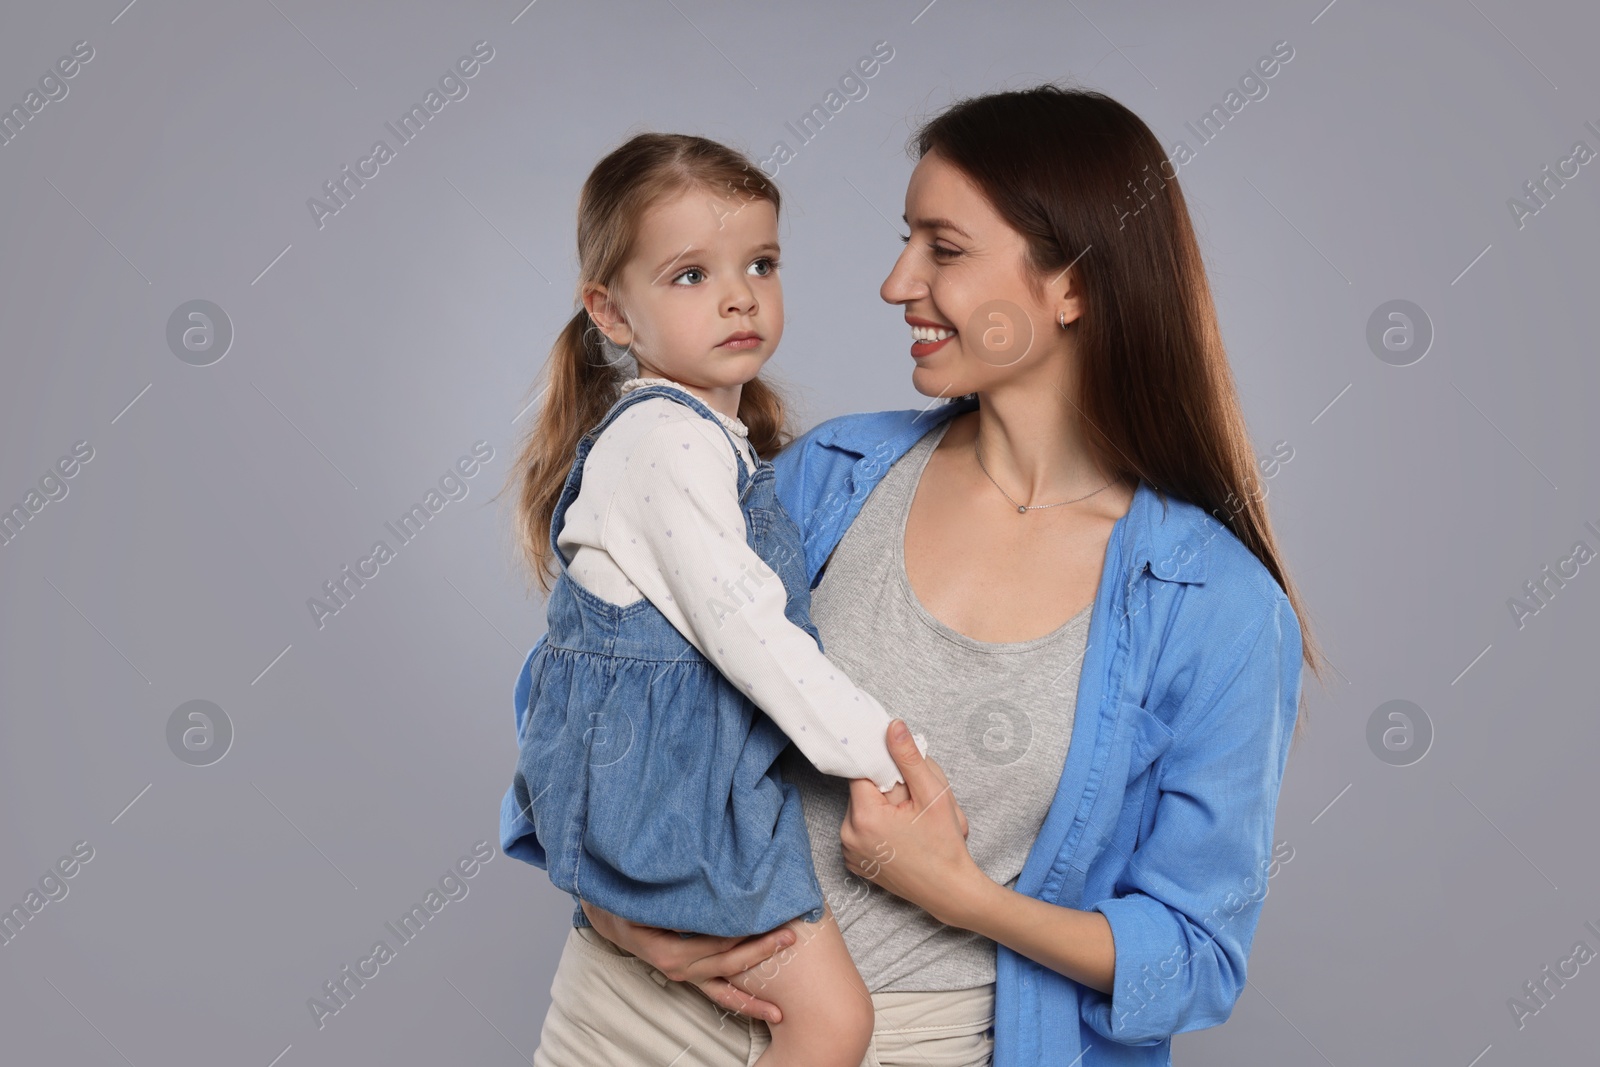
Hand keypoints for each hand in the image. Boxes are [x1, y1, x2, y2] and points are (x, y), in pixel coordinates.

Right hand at [579, 900, 796, 1022]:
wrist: (611, 916)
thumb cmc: (630, 901)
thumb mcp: (648, 898)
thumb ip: (679, 903)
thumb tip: (710, 894)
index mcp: (670, 952)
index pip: (716, 942)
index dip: (744, 931)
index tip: (770, 917)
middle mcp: (679, 969)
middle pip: (728, 962)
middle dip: (762, 951)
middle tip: (790, 937)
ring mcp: (686, 975)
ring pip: (726, 985)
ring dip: (755, 994)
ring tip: (781, 1007)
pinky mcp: (691, 975)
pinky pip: (718, 992)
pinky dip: (740, 1001)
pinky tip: (762, 1009)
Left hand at [842, 719, 980, 925]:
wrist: (949, 891)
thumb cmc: (944, 845)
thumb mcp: (933, 795)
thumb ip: (909, 758)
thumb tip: (892, 726)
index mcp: (864, 817)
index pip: (862, 773)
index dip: (883, 769)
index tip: (902, 776)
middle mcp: (848, 835)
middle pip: (862, 792)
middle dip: (886, 791)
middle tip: (914, 804)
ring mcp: (849, 852)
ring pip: (862, 811)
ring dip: (882, 809)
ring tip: (909, 823)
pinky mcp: (855, 864)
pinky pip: (861, 832)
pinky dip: (877, 829)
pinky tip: (900, 837)